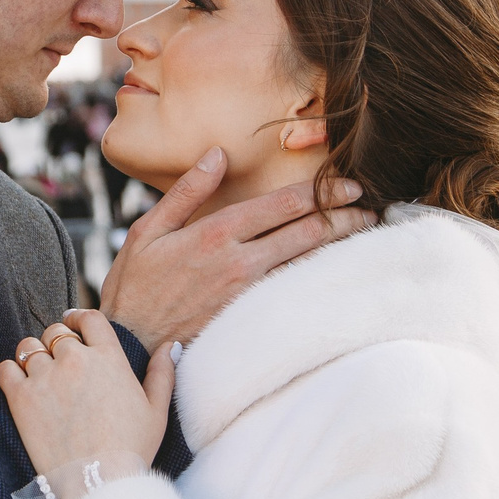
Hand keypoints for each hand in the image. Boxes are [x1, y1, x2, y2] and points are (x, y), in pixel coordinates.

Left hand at [0, 310, 171, 478]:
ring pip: (29, 347)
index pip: (89, 317)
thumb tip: (170, 346)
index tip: (72, 324)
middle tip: (58, 360)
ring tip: (39, 373)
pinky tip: (20, 385)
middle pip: (56, 332)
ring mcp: (46, 376)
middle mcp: (75, 359)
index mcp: (109, 357)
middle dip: (57, 342)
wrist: (98, 482)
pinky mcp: (21, 397)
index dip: (78, 318)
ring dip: (33, 356)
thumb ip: (162, 373)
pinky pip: (6, 368)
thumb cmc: (131, 449)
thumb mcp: (156, 410)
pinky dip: (11, 372)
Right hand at [96, 149, 373, 348]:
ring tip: (362, 236)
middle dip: (343, 219)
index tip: (348, 186)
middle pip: (306, 235)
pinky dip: (317, 279)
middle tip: (370, 209)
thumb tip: (218, 153)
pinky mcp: (250, 320)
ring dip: (337, 249)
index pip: (282, 206)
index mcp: (216, 234)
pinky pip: (293, 294)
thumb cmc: (134, 286)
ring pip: (305, 266)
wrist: (129, 345)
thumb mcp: (148, 229)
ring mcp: (247, 295)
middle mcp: (239, 263)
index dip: (321, 193)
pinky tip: (334, 273)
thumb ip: (187, 191)